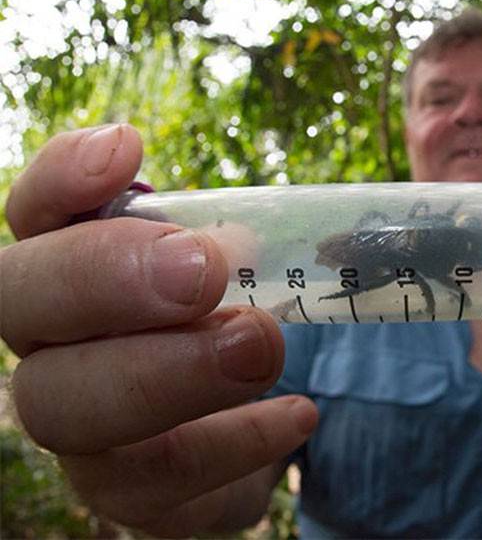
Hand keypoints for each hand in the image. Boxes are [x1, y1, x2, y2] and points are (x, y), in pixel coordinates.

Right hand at [1, 124, 317, 535]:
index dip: (62, 181)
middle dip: (106, 278)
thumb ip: (225, 247)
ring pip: (64, 407)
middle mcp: (52, 342)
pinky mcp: (123, 488)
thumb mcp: (236, 270)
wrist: (244, 423)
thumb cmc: (227, 323)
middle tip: (204, 269)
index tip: (129, 148)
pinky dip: (233, 443)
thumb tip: (234, 238)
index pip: (36, 215)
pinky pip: (155, 482)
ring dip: (167, 373)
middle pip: (17, 304)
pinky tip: (299, 413)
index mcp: (74, 269)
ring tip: (260, 344)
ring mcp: (78, 423)